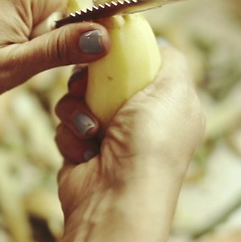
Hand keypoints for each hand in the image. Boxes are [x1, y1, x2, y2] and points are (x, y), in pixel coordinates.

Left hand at [0, 0, 108, 109]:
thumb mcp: (9, 69)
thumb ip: (60, 50)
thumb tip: (106, 37)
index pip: (81, 4)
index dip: (80, 38)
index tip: (67, 67)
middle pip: (61, 5)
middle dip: (52, 39)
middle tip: (19, 66)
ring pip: (41, 7)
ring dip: (32, 37)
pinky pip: (20, 4)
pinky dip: (16, 28)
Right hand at [54, 46, 204, 241]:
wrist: (115, 199)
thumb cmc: (150, 144)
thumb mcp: (174, 90)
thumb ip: (171, 59)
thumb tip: (159, 43)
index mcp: (168, 104)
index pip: (142, 63)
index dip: (123, 53)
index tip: (106, 45)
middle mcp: (140, 118)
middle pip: (104, 76)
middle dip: (90, 79)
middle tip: (86, 84)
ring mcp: (110, 134)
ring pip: (79, 97)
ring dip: (78, 110)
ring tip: (90, 129)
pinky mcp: (82, 147)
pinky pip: (66, 123)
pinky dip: (71, 134)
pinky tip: (85, 150)